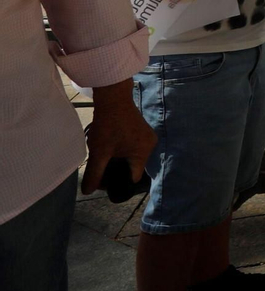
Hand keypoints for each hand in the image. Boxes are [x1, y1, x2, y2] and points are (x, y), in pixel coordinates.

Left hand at [81, 80, 154, 194]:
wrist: (113, 98)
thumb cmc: (108, 125)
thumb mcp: (99, 152)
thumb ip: (94, 173)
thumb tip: (87, 192)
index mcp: (143, 153)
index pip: (132, 178)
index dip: (117, 183)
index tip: (102, 179)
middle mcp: (150, 146)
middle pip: (132, 168)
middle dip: (116, 170)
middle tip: (100, 167)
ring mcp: (148, 137)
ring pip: (132, 157)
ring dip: (118, 159)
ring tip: (104, 155)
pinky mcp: (143, 130)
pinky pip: (133, 147)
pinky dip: (122, 150)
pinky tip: (110, 146)